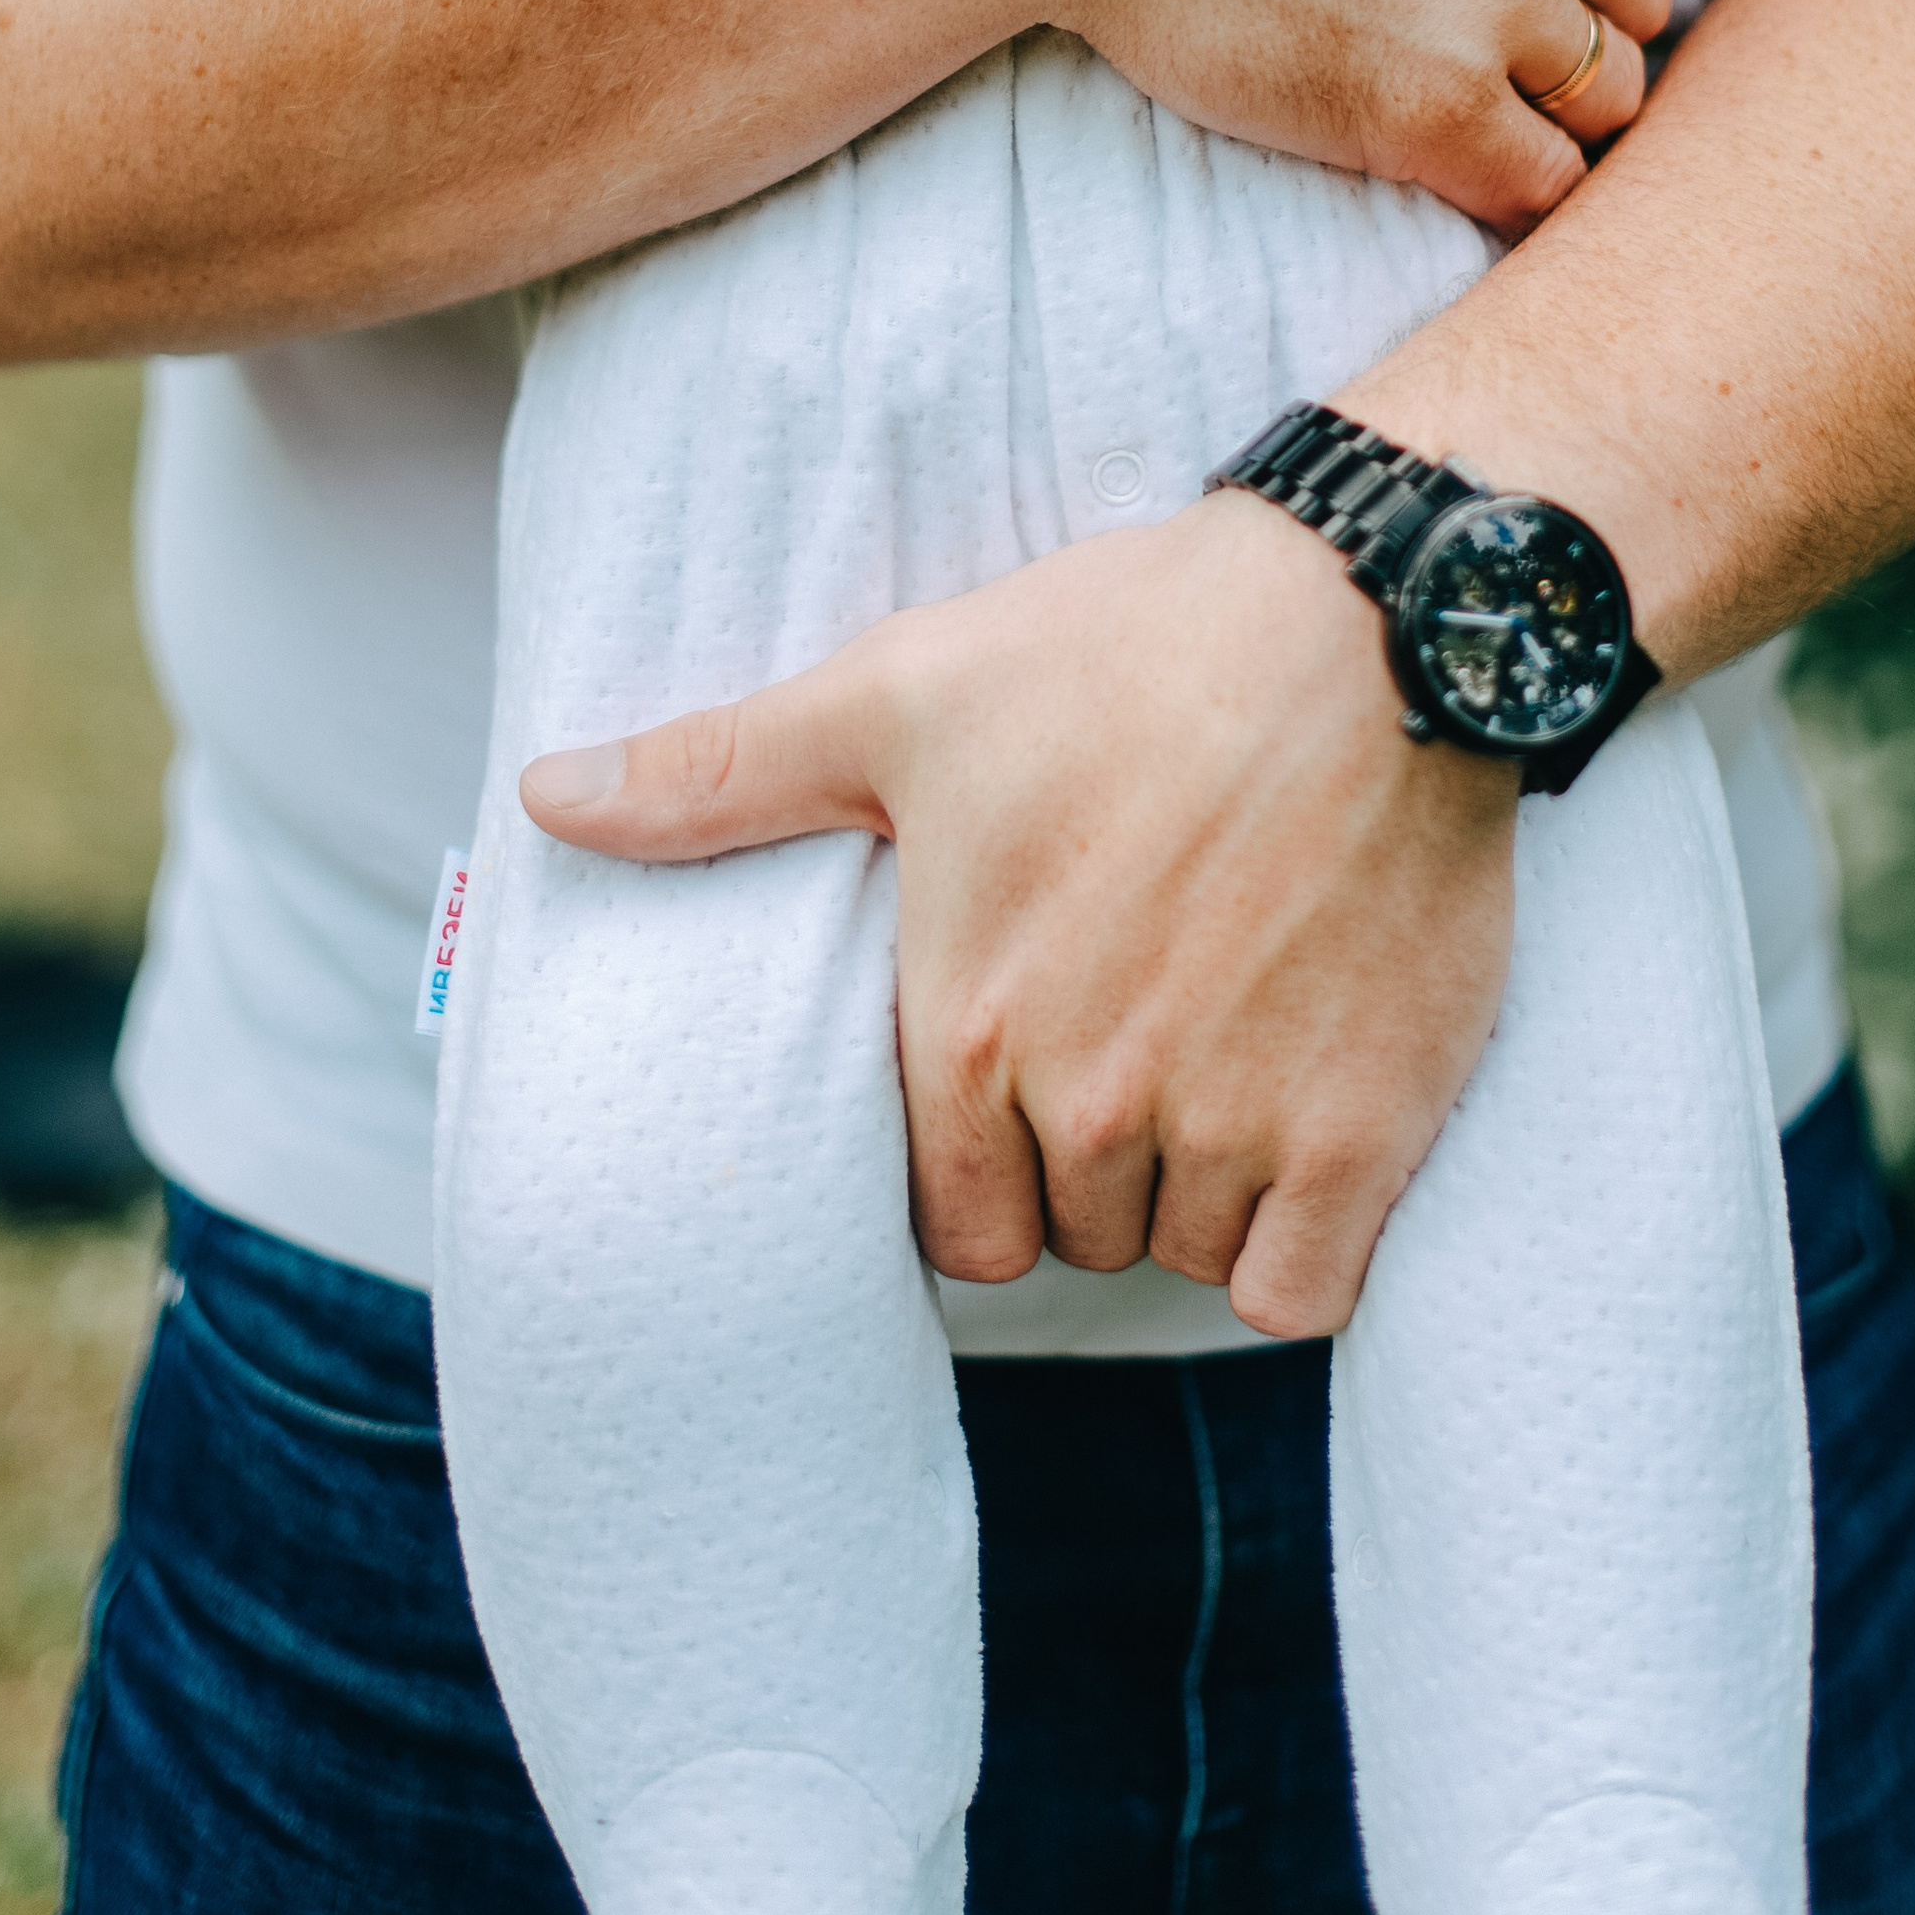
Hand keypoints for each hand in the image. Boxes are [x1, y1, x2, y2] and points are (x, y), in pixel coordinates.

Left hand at [519, 489, 1519, 1338]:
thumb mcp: (901, 692)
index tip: (1031, 1080)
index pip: (948, 1221)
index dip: (983, 1163)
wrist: (1370, 622)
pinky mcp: (1363, 1132)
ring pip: (1184, 1254)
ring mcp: (1232, 1122)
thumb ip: (722, 773)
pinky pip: (1298, 1292)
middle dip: (1092, 1165)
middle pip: (1072, 1235)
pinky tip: (1303, 1135)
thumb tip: (544, 797)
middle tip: (1140, 1038)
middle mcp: (1089, 1094)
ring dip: (1200, 1190)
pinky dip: (1297, 1245)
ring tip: (1228, 1047)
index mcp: (967, 1018)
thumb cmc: (1127, 646)